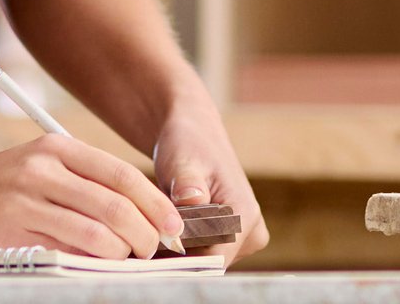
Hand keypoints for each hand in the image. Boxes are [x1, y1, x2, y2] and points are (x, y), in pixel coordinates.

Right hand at [0, 136, 182, 258]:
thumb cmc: (0, 187)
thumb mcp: (41, 166)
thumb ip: (84, 183)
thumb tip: (140, 214)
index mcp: (57, 148)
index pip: (121, 175)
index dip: (155, 203)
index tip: (174, 225)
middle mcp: (43, 169)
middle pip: (115, 204)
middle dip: (145, 233)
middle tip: (154, 249)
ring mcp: (26, 200)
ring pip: (95, 230)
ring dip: (123, 251)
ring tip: (129, 259)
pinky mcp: (13, 230)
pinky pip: (66, 250)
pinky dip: (92, 260)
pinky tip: (100, 263)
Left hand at [153, 106, 267, 264]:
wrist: (194, 136)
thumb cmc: (188, 145)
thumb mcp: (183, 161)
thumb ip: (187, 184)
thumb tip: (192, 201)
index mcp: (245, 215)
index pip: (214, 260)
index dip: (182, 261)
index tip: (153, 250)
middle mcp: (250, 232)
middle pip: (207, 264)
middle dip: (177, 255)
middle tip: (149, 233)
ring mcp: (243, 239)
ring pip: (203, 261)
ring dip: (178, 251)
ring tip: (157, 225)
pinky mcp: (231, 240)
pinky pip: (202, 254)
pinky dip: (181, 246)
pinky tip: (163, 228)